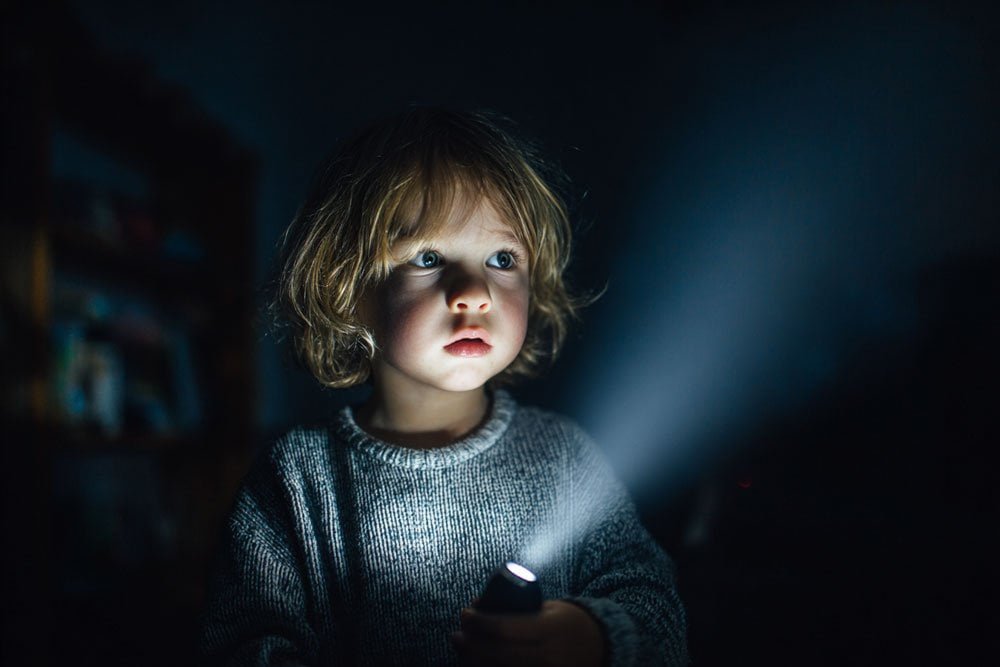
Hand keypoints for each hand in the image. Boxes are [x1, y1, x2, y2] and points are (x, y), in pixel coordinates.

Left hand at [452, 599, 605, 666]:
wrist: (600, 647)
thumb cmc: (568, 622)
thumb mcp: (549, 609)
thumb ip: (519, 611)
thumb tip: (479, 606)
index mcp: (549, 630)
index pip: (504, 628)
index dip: (479, 622)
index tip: (465, 613)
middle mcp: (547, 657)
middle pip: (496, 655)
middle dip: (470, 645)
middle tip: (456, 636)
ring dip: (474, 663)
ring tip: (462, 652)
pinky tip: (478, 665)